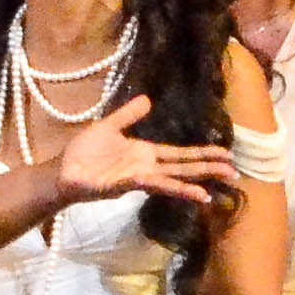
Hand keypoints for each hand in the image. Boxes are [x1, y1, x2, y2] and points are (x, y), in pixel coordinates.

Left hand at [45, 99, 238, 208]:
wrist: (62, 171)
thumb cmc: (85, 152)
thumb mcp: (109, 126)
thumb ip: (128, 115)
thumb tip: (148, 100)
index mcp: (146, 154)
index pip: (181, 155)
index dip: (203, 154)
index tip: (226, 154)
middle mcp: (145, 168)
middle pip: (182, 169)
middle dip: (206, 171)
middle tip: (233, 174)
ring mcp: (133, 179)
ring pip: (166, 182)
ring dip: (185, 188)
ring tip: (206, 195)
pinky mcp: (117, 186)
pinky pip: (136, 183)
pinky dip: (148, 182)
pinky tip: (160, 182)